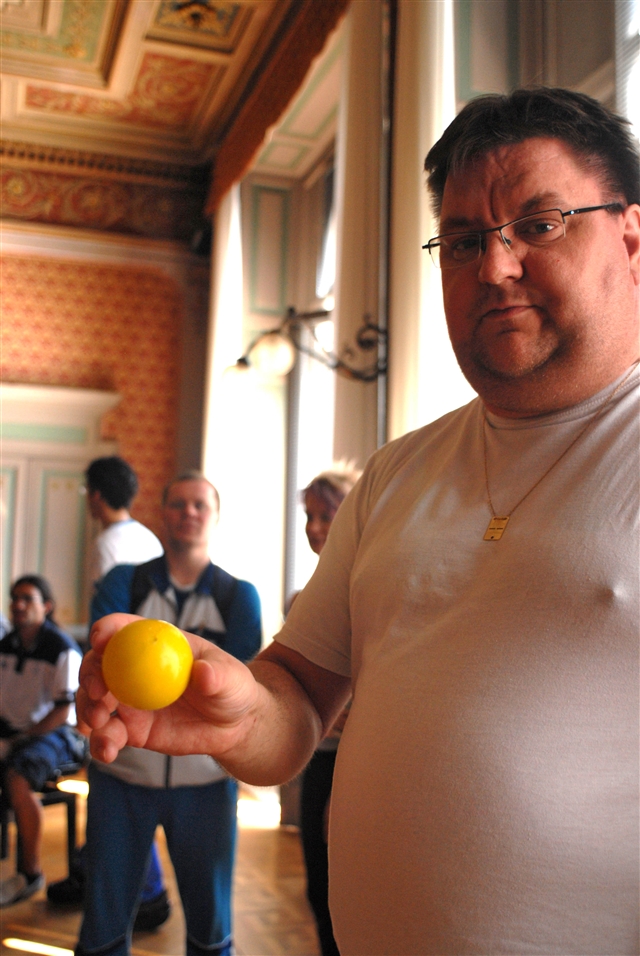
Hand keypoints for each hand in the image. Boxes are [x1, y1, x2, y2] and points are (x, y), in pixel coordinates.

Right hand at [78, 613, 260, 766]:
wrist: (233, 727)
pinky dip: (100, 742)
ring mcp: (129, 699)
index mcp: (156, 644)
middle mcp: (135, 669)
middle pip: (98, 664)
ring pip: (94, 700)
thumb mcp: (231, 678)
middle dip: (89, 675)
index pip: (124, 629)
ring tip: (100, 725)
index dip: (107, 629)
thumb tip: (204, 673)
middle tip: (100, 695)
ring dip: (87, 710)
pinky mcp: (130, 729)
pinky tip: (106, 751)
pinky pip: (107, 734)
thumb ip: (217, 675)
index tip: (100, 640)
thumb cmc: (231, 688)